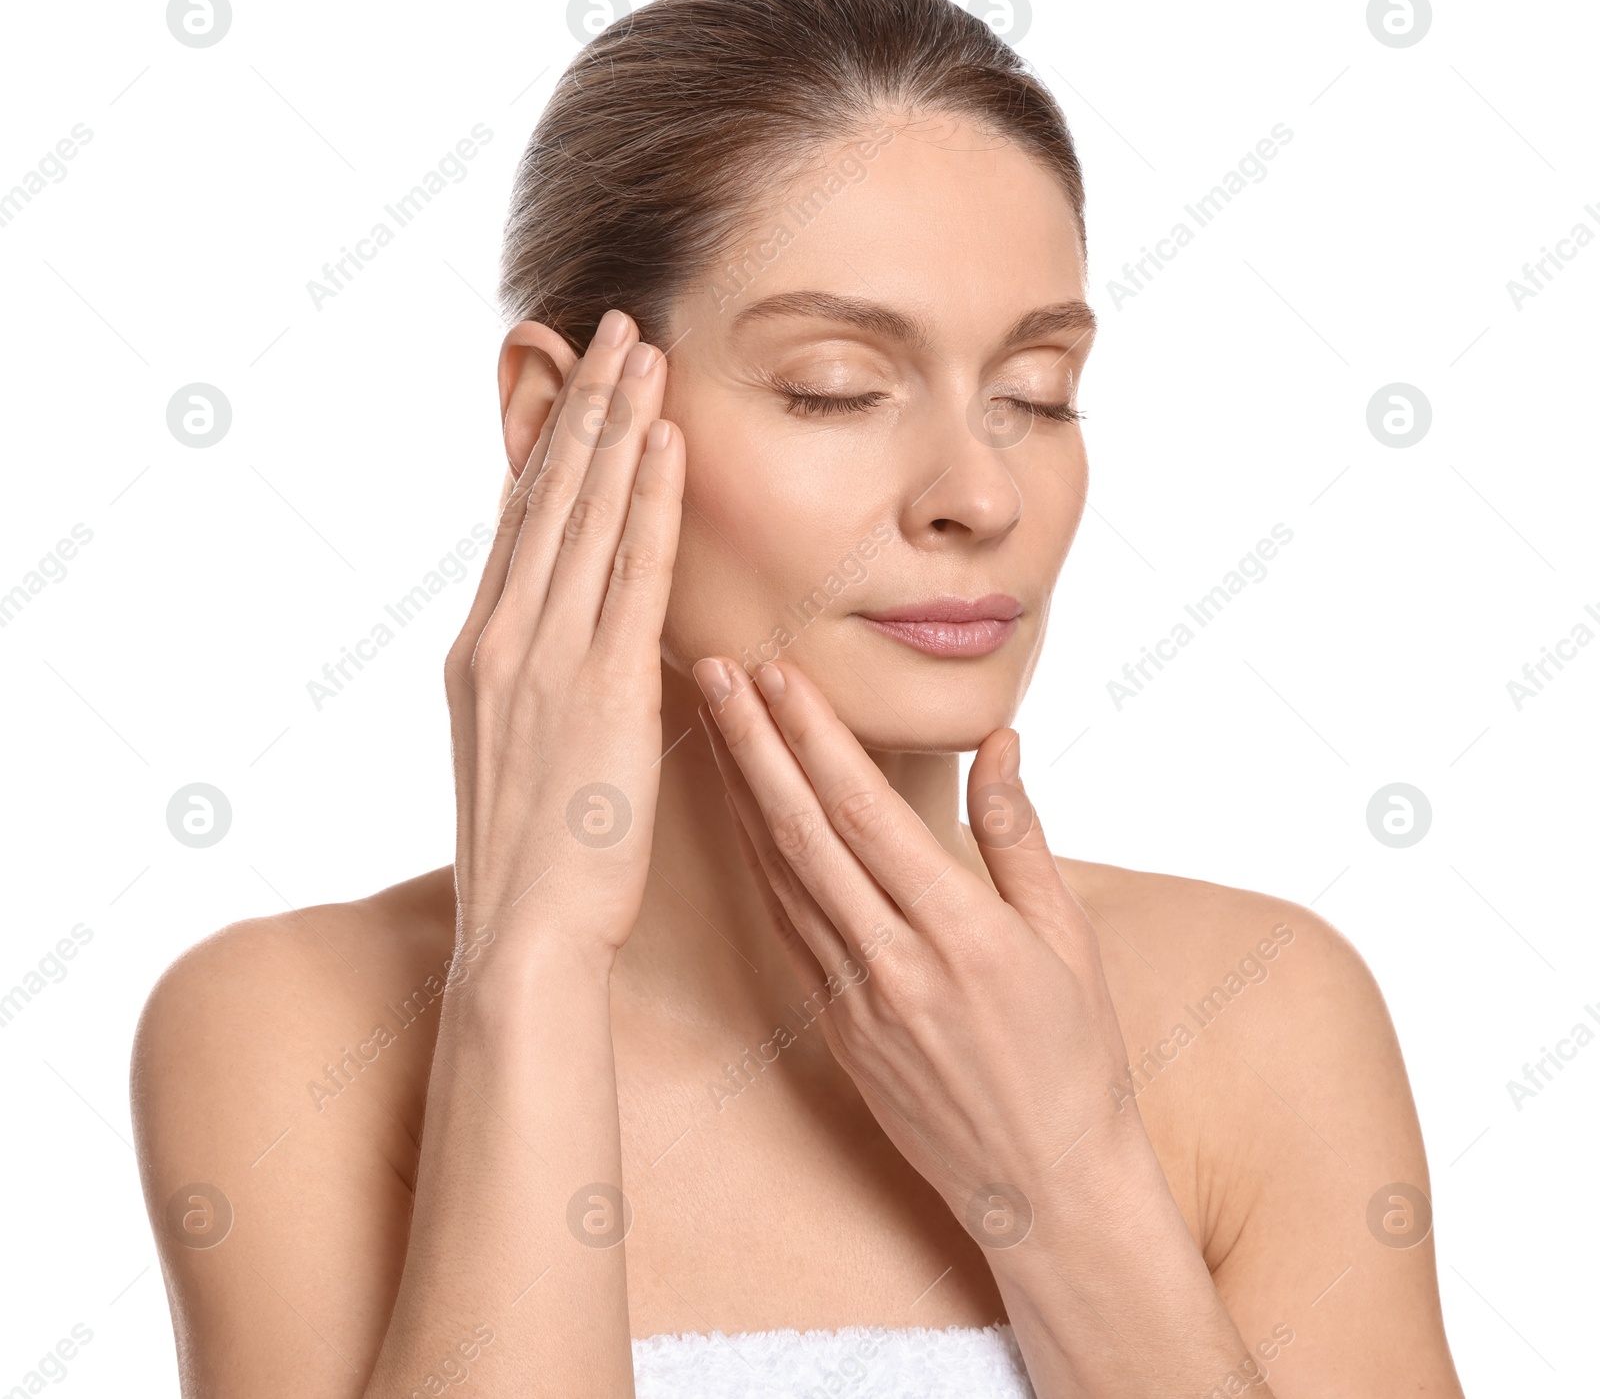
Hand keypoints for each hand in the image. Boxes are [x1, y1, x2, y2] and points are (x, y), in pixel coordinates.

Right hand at [444, 310, 682, 965]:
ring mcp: (544, 656)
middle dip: (584, 404)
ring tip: (643, 350)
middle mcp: (502, 636)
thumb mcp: (516, 750)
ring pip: (587, 515)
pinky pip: (631, 573)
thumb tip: (574, 640)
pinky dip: (649, 501)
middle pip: (547, 494)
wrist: (524, 935)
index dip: (548, 442)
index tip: (572, 380)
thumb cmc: (534, 858)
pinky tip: (668, 442)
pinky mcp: (598, 685)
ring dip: (619, 425)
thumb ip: (540, 681)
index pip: (518, 521)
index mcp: (481, 649)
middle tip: (612, 327)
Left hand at [693, 653, 1144, 1243]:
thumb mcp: (1068, 938)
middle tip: (716, 672)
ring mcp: (854, 1000)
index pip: (865, 812)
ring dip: (741, 794)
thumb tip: (999, 740)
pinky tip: (739, 817)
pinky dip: (757, 863)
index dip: (814, 737)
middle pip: (804, 832)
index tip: (779, 674)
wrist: (1045, 1189)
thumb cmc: (1075, 1057)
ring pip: (781, 876)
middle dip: (753, 744)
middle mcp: (894, 961)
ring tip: (714, 725)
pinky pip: (785, 928)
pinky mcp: (834, 1029)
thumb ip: (1018, 835)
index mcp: (960, 931)